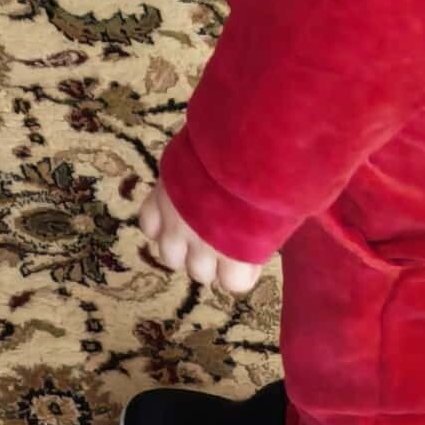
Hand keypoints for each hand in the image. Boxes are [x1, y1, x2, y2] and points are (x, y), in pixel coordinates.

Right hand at [135, 164, 264, 294]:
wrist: (240, 138)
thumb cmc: (267, 178)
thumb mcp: (276, 215)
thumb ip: (263, 239)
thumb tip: (264, 249)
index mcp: (234, 250)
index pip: (234, 285)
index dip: (243, 271)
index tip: (250, 254)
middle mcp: (201, 242)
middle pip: (200, 274)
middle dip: (212, 262)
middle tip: (222, 241)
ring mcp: (175, 220)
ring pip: (169, 257)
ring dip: (182, 249)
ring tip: (195, 231)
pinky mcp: (158, 198)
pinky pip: (148, 226)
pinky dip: (158, 225)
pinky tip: (172, 216)